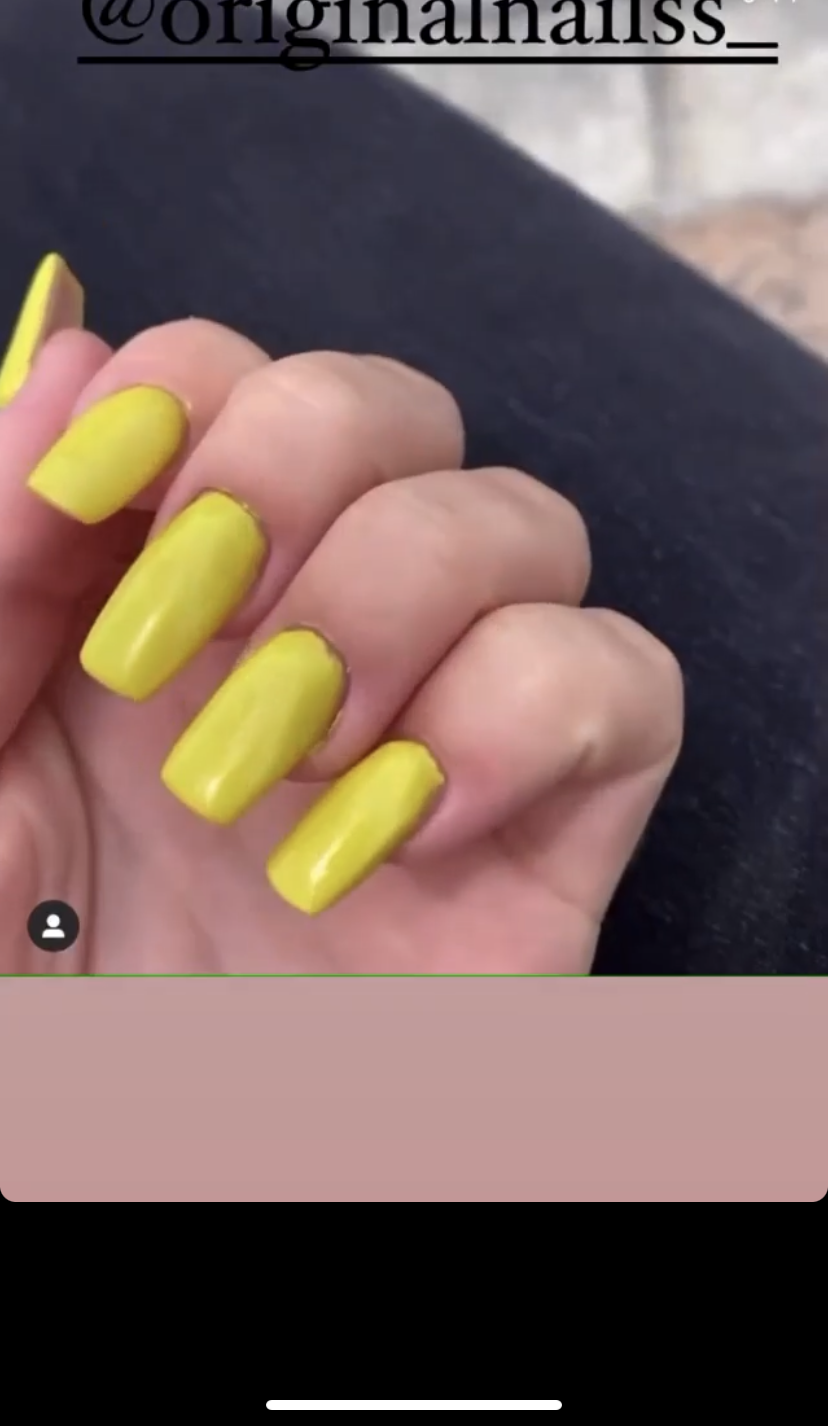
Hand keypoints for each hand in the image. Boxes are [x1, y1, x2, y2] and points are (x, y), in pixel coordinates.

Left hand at [0, 256, 682, 972]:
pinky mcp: (545, 846)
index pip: (228, 378)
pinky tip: (396, 829)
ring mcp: (432, 735)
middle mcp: (297, 643)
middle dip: (295, 472)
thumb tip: (73, 346)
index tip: (99, 505)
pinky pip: (629, 683)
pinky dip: (525, 715)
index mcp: (145, 606)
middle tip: (185, 634)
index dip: (187, 393)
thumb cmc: (11, 992)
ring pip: (526, 518)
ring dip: (393, 602)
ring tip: (273, 764)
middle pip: (392, 406)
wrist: (101, 1190)